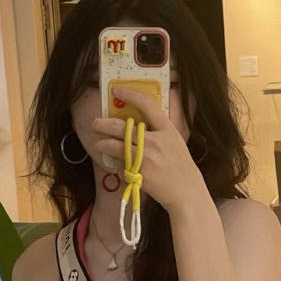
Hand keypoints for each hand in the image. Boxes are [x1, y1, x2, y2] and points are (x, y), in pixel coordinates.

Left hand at [93, 88, 203, 214]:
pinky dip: (112, 161)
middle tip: (95, 123)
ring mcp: (145, 157)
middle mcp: (154, 141)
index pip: (146, 105)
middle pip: (121, 126)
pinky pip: (118, 163)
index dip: (130, 94)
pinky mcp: (138, 173)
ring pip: (114, 145)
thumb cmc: (180, 165)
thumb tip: (136, 122)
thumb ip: (158, 130)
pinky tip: (111, 160)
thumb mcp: (175, 141)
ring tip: (99, 143)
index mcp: (166, 129)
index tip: (117, 90)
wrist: (186, 191)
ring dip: (102, 143)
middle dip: (103, 124)